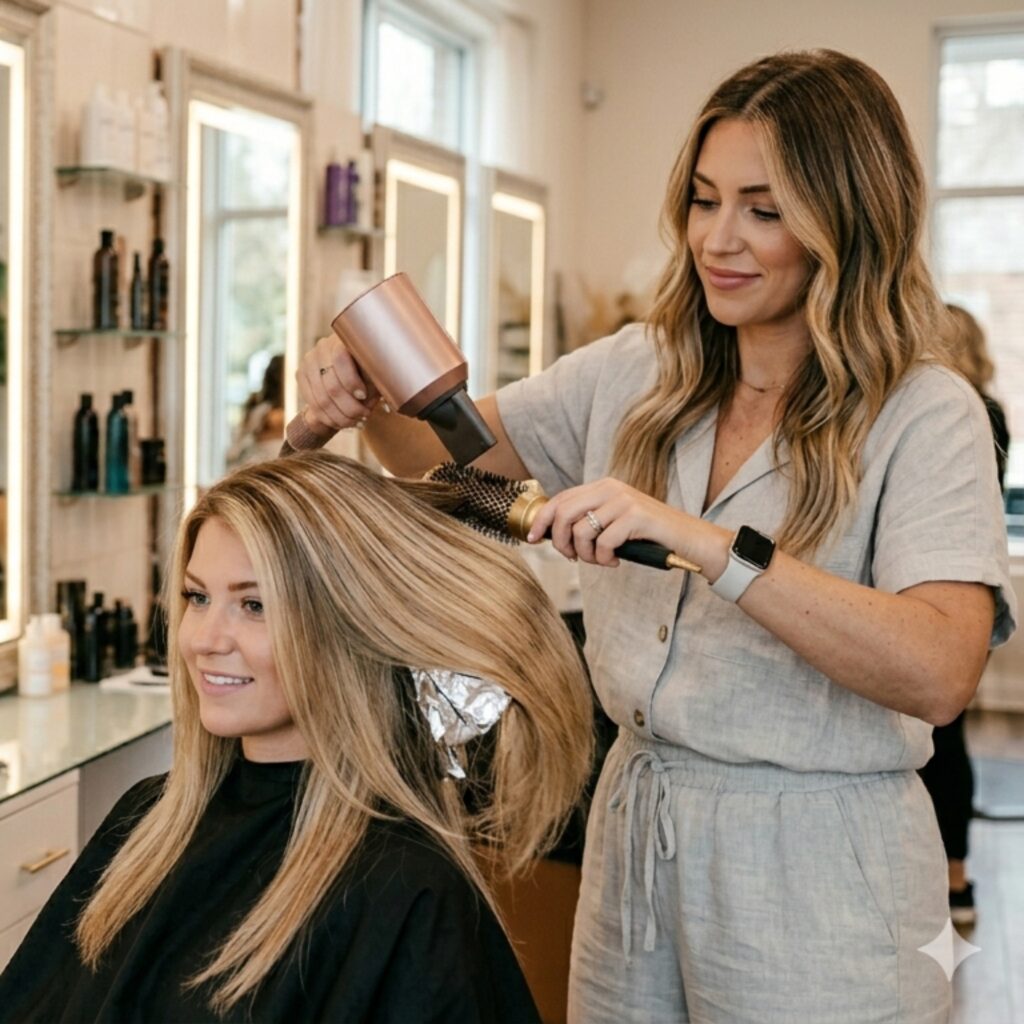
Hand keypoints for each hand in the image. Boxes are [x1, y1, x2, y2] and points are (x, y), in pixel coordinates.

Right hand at [296, 334, 380, 435]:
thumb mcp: (377, 369)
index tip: (364, 396)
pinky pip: (312, 405)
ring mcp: (308, 363)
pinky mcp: (301, 376)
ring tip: (357, 423)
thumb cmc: (370, 368)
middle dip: (350, 407)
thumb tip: (374, 393)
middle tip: (365, 416)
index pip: (340, 360)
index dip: (351, 382)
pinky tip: (343, 424)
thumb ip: (376, 376)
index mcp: (342, 340)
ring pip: (321, 400)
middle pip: (331, 386)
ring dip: (341, 417)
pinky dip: (329, 419)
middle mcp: (321, 348)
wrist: (352, 367)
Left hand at [526, 478, 721, 569]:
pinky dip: (604, 559)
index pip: (560, 499)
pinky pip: (603, 543)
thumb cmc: (649, 534)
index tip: (532, 539)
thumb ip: (589, 521)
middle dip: (560, 542)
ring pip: (580, 531)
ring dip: (586, 555)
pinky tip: (616, 560)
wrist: (689, 538)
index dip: (541, 520)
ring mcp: (623, 500)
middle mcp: (610, 488)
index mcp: (602, 486)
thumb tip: (554, 535)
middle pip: (563, 514)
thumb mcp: (615, 521)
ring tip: (601, 560)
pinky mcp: (635, 516)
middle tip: (573, 558)